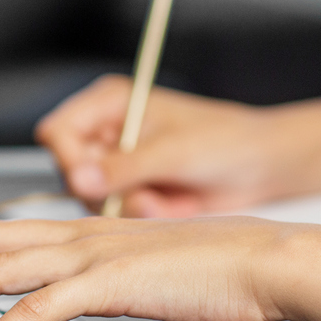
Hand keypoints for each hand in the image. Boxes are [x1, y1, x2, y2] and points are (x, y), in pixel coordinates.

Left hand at [0, 216, 300, 320]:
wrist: (269, 259)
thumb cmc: (226, 269)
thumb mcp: (156, 270)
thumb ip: (117, 281)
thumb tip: (96, 304)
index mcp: (94, 228)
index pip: (7, 230)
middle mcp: (85, 232)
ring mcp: (95, 253)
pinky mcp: (110, 282)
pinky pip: (35, 308)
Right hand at [35, 75, 293, 216]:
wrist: (262, 168)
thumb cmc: (226, 141)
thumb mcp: (173, 151)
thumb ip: (124, 167)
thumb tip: (80, 179)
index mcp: (111, 104)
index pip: (58, 133)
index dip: (69, 161)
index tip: (91, 183)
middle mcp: (108, 134)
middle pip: (70, 172)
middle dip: (105, 191)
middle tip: (142, 193)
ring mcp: (119, 166)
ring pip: (89, 200)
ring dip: (124, 206)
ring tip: (162, 199)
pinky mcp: (133, 194)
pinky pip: (114, 216)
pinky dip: (139, 216)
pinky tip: (169, 207)